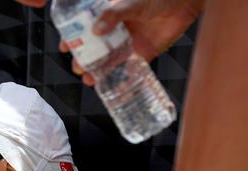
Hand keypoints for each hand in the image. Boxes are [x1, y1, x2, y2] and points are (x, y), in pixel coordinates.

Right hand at [60, 0, 203, 84]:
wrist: (183, 2)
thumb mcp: (130, 2)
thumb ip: (114, 14)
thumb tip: (96, 30)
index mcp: (107, 15)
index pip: (84, 26)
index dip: (72, 37)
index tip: (64, 46)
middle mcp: (115, 30)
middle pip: (94, 48)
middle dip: (83, 59)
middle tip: (78, 67)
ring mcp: (128, 42)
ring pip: (108, 60)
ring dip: (98, 71)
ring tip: (90, 79)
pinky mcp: (143, 53)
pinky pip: (129, 68)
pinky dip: (120, 78)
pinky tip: (112, 85)